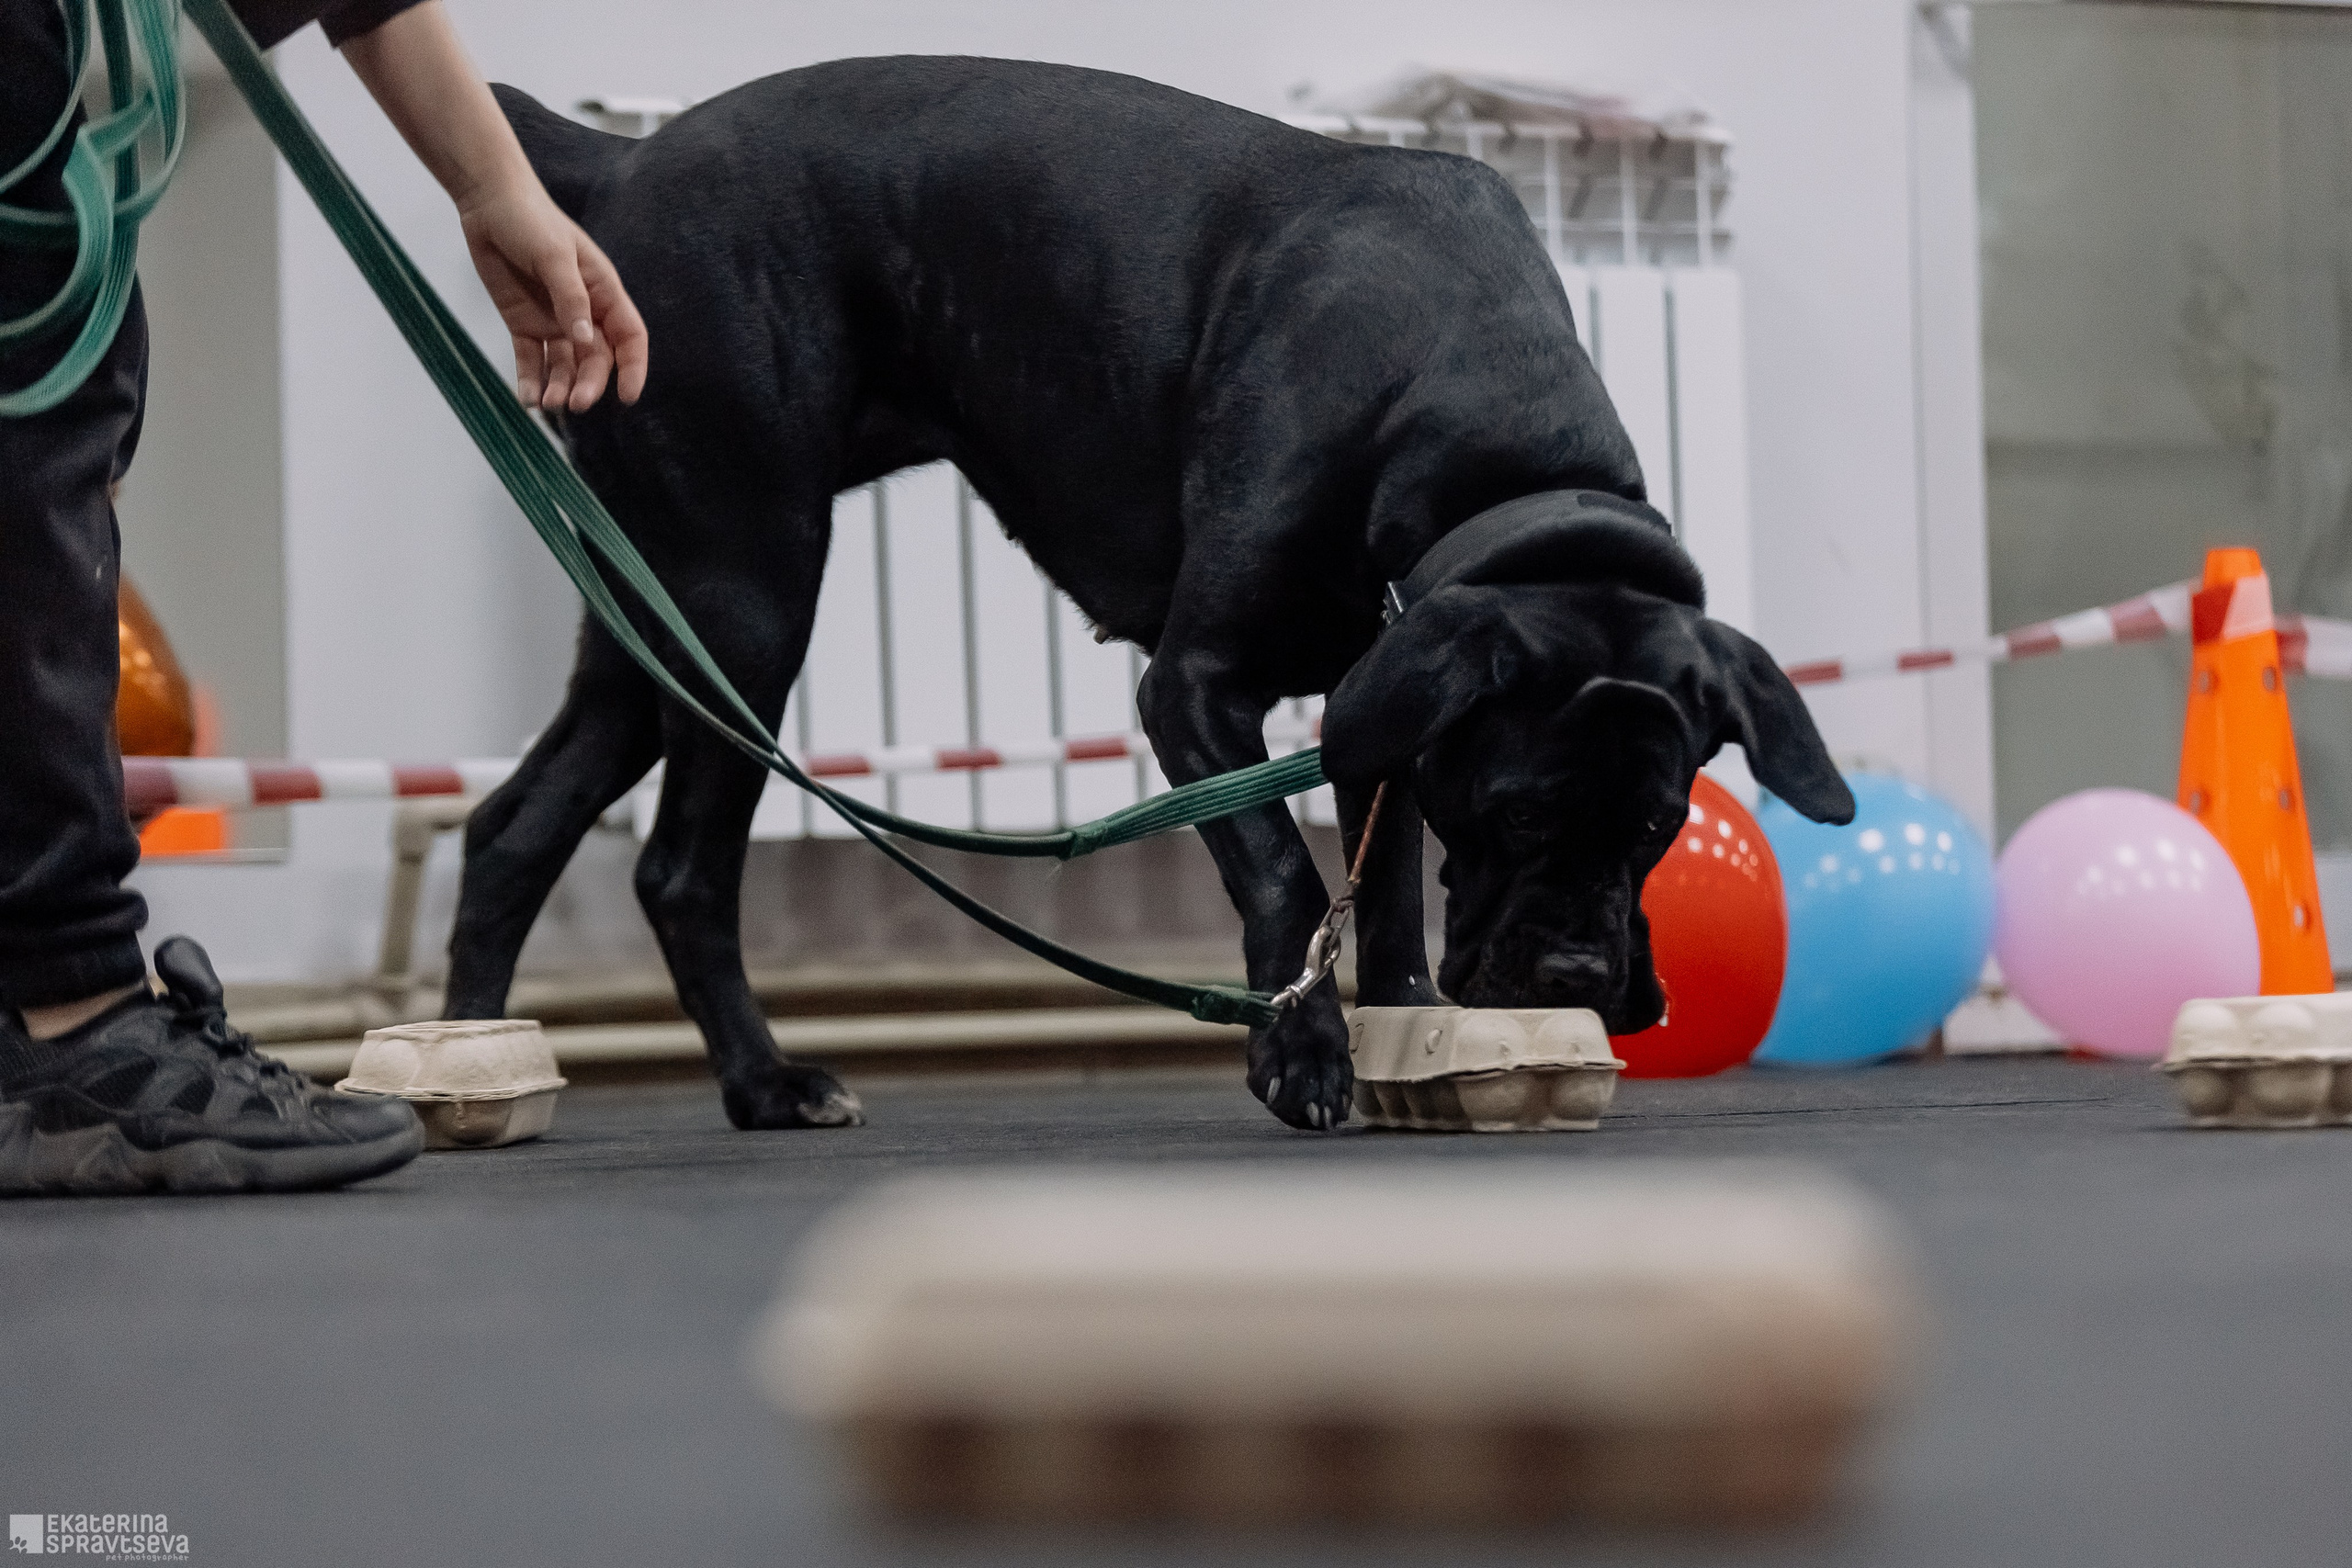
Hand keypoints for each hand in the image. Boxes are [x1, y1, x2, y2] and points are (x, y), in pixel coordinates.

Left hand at [458, 180, 648, 411]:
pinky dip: (531, 381)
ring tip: (548, 404)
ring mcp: (553, 321)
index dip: (633, 368)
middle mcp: (583, 313)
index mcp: (603, 293)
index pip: (629, 337)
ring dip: (560, 387)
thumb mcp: (555, 256)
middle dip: (589, 383)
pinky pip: (531, 360)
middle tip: (575, 403)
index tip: (628, 397)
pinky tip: (528, 400)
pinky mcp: (523, 324)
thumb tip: (585, 340)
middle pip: (596, 358)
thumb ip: (571, 298)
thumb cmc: (532, 221)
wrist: (490, 204)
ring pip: (564, 365)